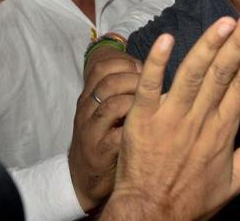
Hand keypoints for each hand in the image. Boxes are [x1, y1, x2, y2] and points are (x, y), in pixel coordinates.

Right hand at [69, 47, 141, 211]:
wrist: (85, 177)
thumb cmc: (106, 137)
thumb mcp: (108, 110)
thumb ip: (122, 90)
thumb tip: (151, 70)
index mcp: (89, 96)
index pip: (102, 66)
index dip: (126, 63)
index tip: (145, 70)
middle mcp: (87, 110)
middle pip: (109, 81)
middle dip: (136, 80)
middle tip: (154, 88)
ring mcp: (91, 130)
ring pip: (112, 104)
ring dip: (137, 102)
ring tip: (153, 106)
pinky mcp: (99, 152)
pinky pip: (117, 135)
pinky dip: (135, 129)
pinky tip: (149, 129)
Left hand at [103, 10, 239, 220]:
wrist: (151, 215)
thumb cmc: (190, 201)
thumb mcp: (232, 184)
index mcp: (222, 131)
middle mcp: (200, 119)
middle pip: (223, 73)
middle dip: (239, 42)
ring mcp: (171, 117)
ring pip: (193, 74)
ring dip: (209, 45)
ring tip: (223, 22)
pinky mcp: (142, 118)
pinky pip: (149, 85)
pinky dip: (157, 62)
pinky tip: (166, 39)